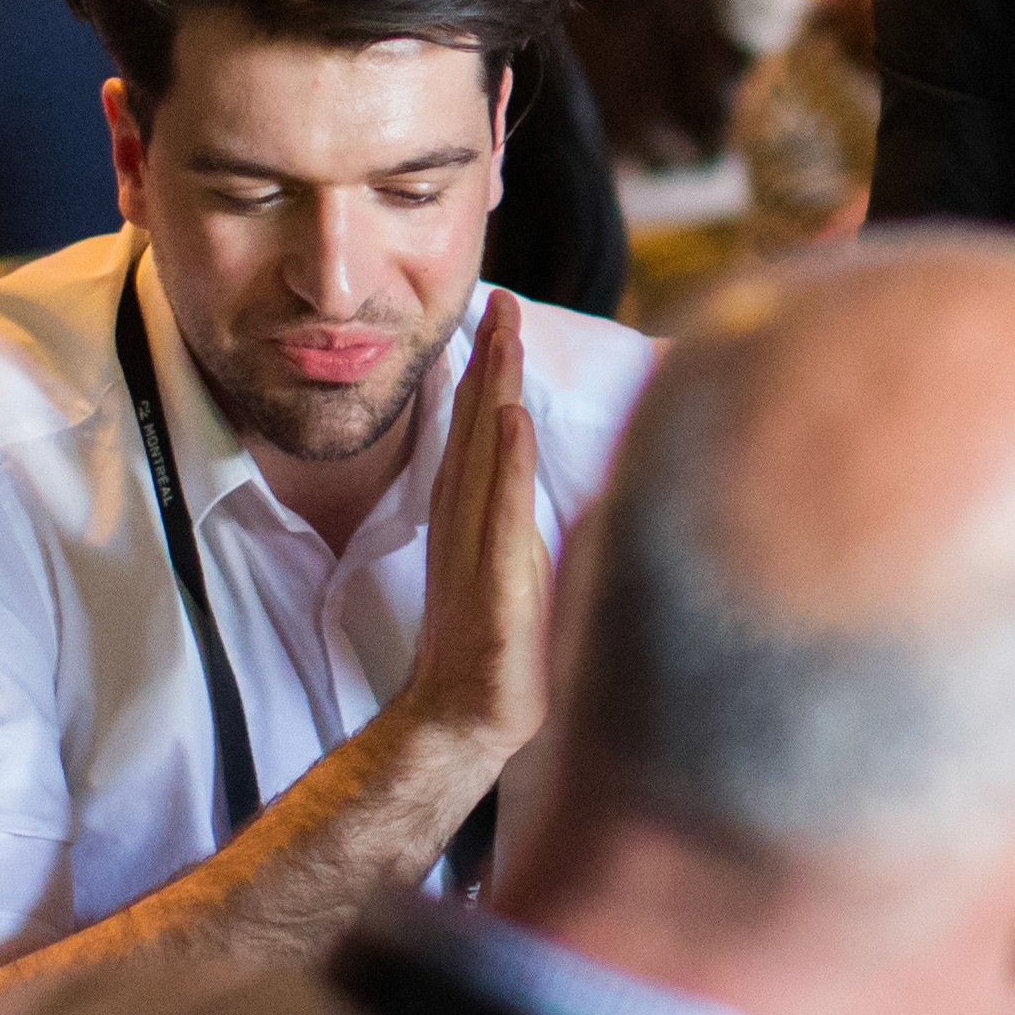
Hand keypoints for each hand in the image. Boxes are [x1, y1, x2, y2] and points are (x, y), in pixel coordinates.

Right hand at [395, 292, 546, 775]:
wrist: (461, 718)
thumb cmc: (495, 646)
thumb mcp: (516, 564)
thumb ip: (520, 518)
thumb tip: (553, 482)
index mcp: (471, 512)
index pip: (479, 427)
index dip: (488, 368)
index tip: (499, 312)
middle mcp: (466, 518)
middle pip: (477, 423)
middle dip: (490, 357)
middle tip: (499, 296)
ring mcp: (476, 545)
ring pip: (485, 451)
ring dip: (494, 387)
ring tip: (502, 331)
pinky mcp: (492, 580)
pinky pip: (499, 510)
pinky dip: (506, 461)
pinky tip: (512, 418)